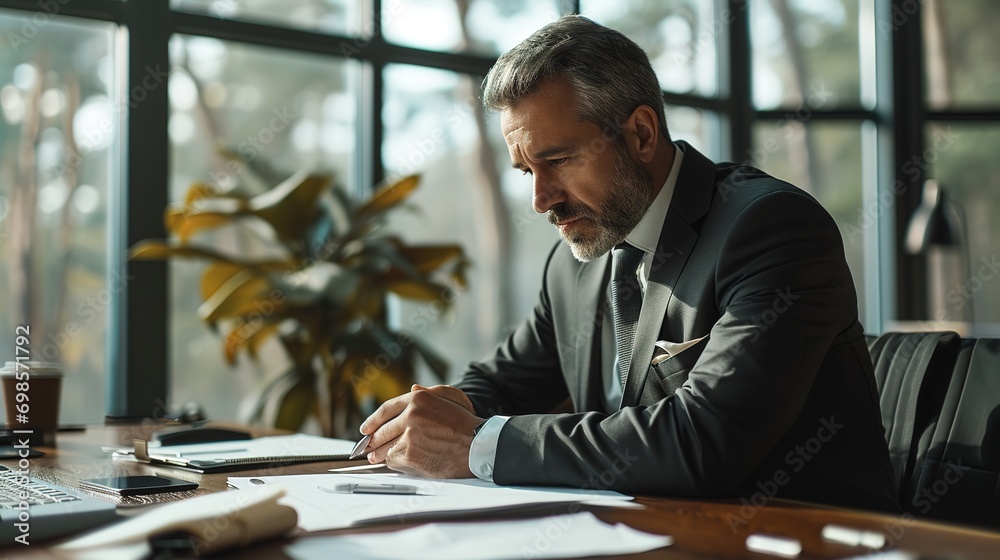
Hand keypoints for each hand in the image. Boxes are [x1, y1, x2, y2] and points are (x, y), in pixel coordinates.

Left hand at [359, 385, 481, 477]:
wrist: (478, 445)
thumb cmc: (466, 424)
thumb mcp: (450, 399)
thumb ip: (427, 394)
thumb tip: (411, 389)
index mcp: (419, 399)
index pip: (386, 409)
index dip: (373, 420)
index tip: (366, 428)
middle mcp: (411, 414)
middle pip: (382, 430)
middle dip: (373, 440)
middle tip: (368, 447)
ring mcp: (409, 434)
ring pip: (385, 446)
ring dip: (379, 454)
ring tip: (376, 458)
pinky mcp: (410, 453)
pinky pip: (393, 460)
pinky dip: (393, 463)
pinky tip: (397, 463)